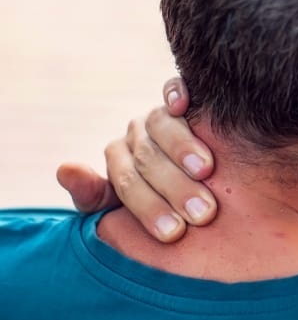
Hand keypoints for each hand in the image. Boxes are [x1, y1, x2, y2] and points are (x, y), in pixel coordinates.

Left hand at [57, 78, 217, 241]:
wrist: (211, 203)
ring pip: (161, 122)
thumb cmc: (174, 210)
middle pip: (147, 156)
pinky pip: (175, 87)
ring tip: (205, 170)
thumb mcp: (130, 214)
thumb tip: (65, 168)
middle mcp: (138, 135)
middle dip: (174, 186)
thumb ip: (94, 196)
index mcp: (121, 161)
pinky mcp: (184, 96)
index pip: (126, 181)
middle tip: (201, 212)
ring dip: (180, 145)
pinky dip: (176, 91)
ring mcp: (161, 115)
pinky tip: (184, 105)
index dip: (148, 207)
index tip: (173, 232)